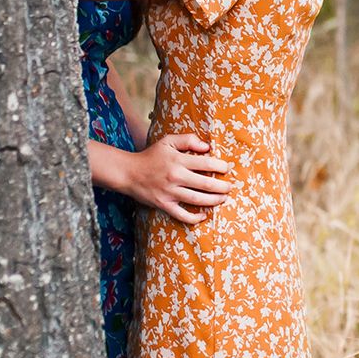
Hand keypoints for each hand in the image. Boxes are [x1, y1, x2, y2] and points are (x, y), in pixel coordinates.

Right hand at [116, 134, 231, 223]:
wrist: (129, 172)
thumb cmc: (151, 155)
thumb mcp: (168, 141)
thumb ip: (188, 140)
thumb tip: (207, 147)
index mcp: (178, 160)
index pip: (207, 164)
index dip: (221, 167)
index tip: (227, 168)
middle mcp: (175, 176)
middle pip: (206, 184)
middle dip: (222, 187)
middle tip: (230, 187)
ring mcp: (170, 192)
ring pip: (198, 200)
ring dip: (214, 201)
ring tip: (223, 198)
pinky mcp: (164, 204)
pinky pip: (182, 215)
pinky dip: (194, 218)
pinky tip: (204, 216)